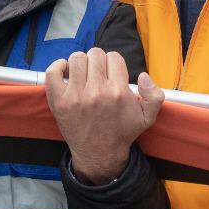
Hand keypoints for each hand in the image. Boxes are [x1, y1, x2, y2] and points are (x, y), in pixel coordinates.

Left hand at [44, 49, 163, 184]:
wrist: (99, 154)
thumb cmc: (121, 133)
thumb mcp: (148, 118)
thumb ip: (155, 95)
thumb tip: (144, 76)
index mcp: (118, 92)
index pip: (114, 57)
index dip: (114, 63)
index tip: (112, 73)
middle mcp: (96, 92)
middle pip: (95, 55)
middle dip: (98, 62)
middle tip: (98, 74)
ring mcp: (75, 96)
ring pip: (76, 59)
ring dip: (81, 63)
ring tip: (84, 74)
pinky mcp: (59, 101)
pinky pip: (53, 72)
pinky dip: (58, 66)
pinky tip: (67, 71)